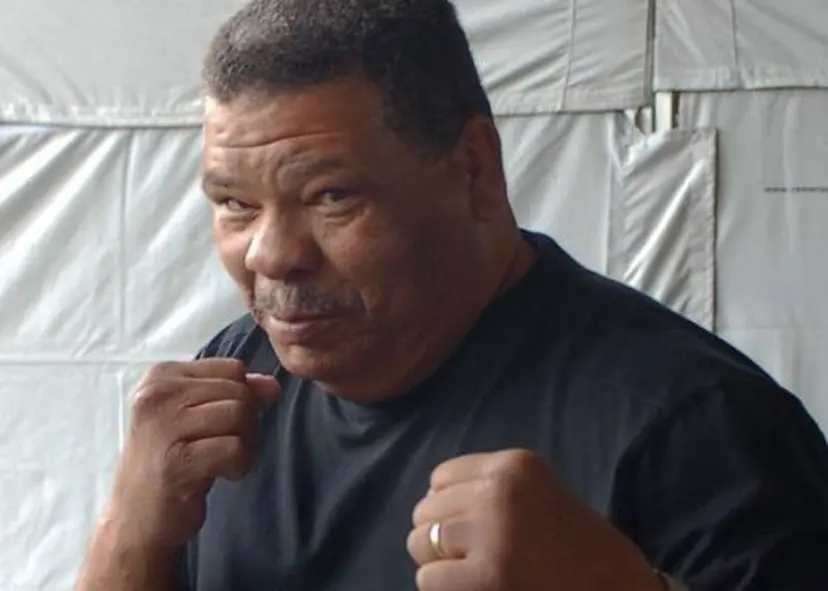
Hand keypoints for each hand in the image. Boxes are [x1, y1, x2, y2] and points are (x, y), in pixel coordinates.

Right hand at [105, 358, 279, 550]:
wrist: (136, 518)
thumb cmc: (171, 461)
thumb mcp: (199, 417)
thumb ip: (236, 393)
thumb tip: (273, 385)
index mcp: (161, 376)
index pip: (233, 369)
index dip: (242, 397)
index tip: (220, 424)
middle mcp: (158, 394)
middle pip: (240, 392)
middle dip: (247, 423)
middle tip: (224, 448)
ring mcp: (164, 427)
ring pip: (241, 416)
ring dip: (246, 444)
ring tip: (222, 461)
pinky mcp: (177, 462)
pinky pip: (236, 449)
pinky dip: (239, 465)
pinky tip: (220, 474)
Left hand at [407, 449, 663, 590]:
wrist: (614, 585)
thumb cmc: (573, 543)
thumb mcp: (536, 492)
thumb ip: (489, 487)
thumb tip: (430, 500)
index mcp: (513, 465)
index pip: (440, 477)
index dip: (447, 506)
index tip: (470, 525)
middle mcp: (498, 491)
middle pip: (425, 509)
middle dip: (440, 535)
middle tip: (471, 554)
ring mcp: (491, 533)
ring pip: (420, 542)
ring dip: (439, 562)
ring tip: (471, 571)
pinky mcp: (486, 575)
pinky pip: (429, 578)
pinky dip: (444, 588)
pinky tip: (474, 588)